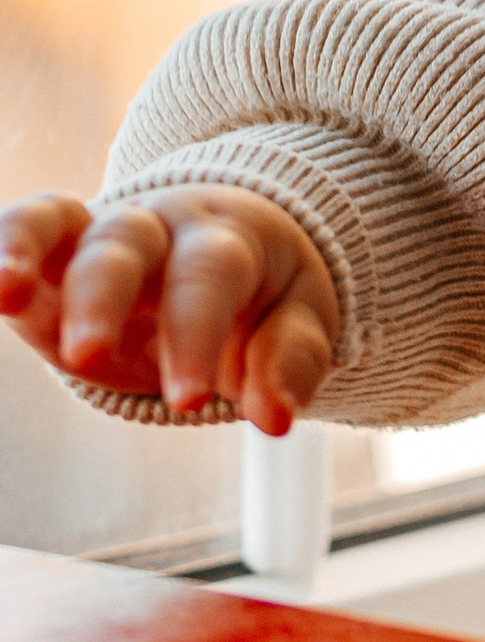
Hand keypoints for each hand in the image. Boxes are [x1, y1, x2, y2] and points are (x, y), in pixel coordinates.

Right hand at [0, 188, 341, 435]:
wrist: (232, 239)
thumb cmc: (265, 293)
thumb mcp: (298, 322)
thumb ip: (288, 364)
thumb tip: (275, 420)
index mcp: (226, 239)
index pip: (208, 278)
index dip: (196, 336)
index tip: (190, 400)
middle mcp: (158, 226)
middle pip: (125, 245)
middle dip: (103, 299)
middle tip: (87, 358)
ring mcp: (99, 232)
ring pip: (59, 222)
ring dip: (27, 250)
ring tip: (3, 294)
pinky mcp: (54, 249)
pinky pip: (20, 227)